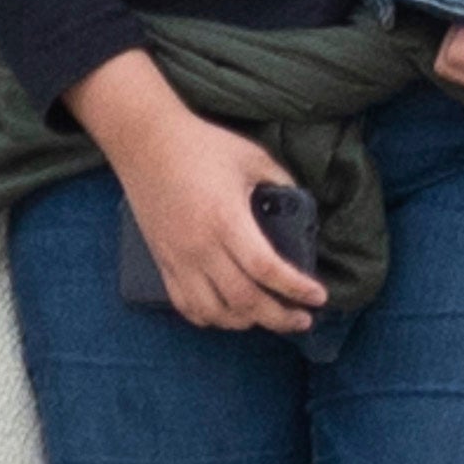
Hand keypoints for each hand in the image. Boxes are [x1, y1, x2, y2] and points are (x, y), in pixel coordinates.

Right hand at [100, 108, 325, 335]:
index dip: (296, 288)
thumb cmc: (201, 145)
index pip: (266, 268)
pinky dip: (210, 318)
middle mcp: (201, 246)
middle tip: (302, 320)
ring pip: (214, 311)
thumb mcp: (252, 157)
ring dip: (245, 322)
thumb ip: (280, 182)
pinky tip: (228, 314)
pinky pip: (185, 305)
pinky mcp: (163, 262)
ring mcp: (178, 258)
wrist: (145, 142)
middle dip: (278, 318)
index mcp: (226, 220)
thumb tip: (299, 205)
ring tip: (267, 317)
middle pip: (244, 300)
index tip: (319, 297)